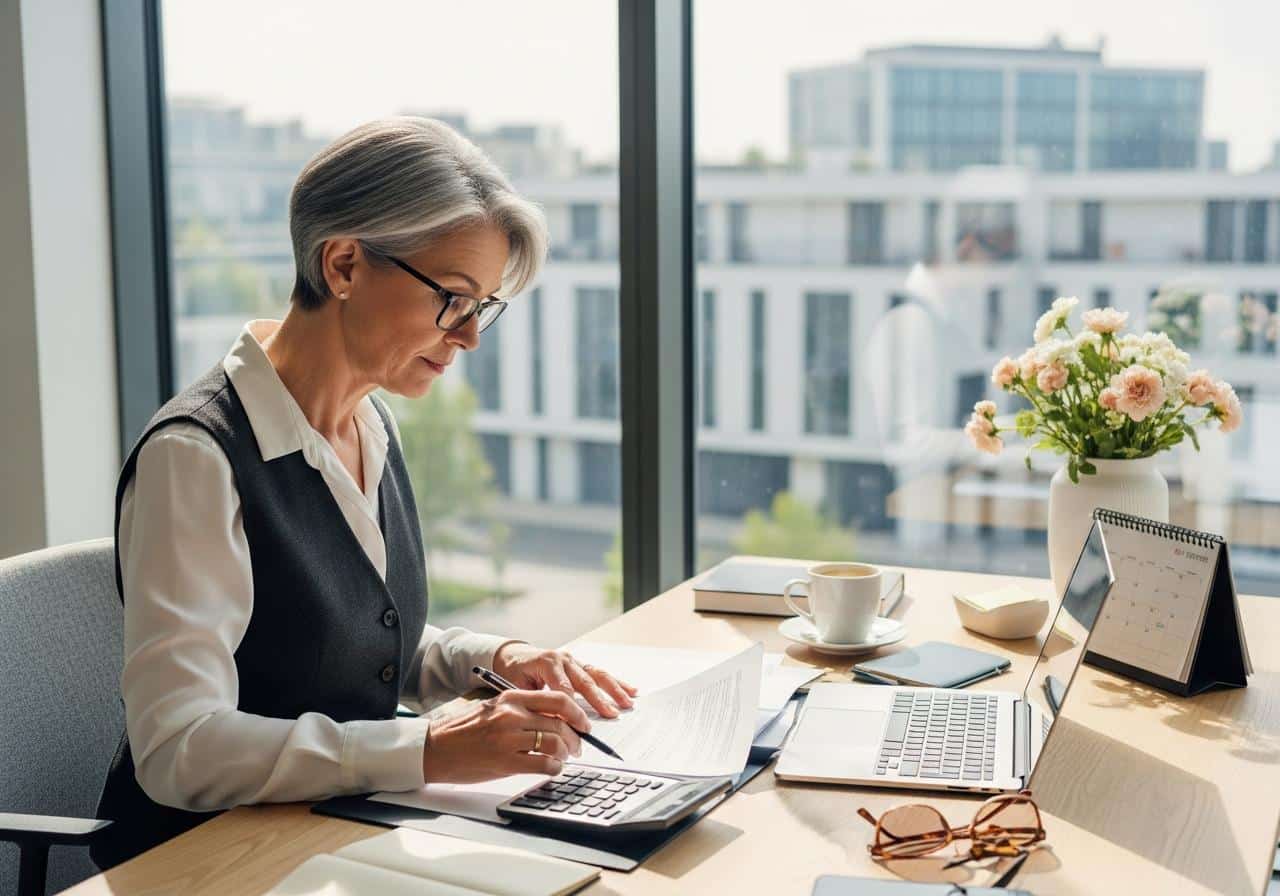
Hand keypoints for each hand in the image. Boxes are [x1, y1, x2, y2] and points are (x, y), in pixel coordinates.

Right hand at [422, 689, 588, 782]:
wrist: (434, 748)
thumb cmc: (461, 730)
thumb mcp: (492, 708)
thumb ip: (521, 710)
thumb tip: (553, 719)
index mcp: (510, 698)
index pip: (557, 699)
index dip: (577, 713)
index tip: (584, 723)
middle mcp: (512, 715)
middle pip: (560, 724)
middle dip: (575, 738)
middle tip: (577, 747)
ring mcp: (508, 739)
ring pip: (555, 744)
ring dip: (565, 754)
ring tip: (563, 759)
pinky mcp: (505, 762)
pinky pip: (542, 765)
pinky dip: (554, 769)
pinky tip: (552, 769)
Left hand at [492, 643, 637, 717]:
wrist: (514, 657)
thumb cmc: (515, 674)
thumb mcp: (516, 688)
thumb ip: (534, 702)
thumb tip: (551, 722)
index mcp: (547, 663)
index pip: (563, 688)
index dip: (571, 708)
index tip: (580, 725)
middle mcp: (564, 660)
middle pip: (584, 682)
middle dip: (598, 700)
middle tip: (610, 715)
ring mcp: (574, 661)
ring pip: (597, 675)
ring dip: (613, 690)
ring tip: (626, 703)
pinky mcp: (580, 665)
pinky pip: (600, 674)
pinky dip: (616, 683)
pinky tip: (630, 690)